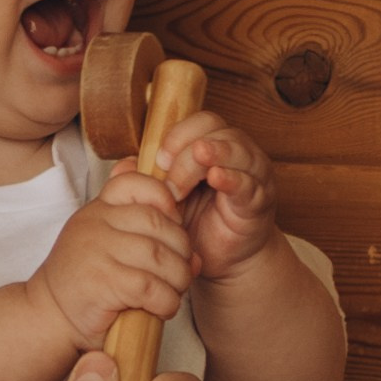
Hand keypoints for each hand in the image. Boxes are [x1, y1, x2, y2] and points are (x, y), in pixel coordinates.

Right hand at [30, 175, 192, 349]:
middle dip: (181, 250)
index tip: (172, 222)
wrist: (49, 315)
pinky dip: (166, 301)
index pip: (134, 183)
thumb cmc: (86, 283)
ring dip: (178, 279)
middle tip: (181, 271)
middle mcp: (94, 223)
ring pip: (159, 256)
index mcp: (98, 209)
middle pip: (158, 223)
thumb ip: (144, 239)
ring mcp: (96, 250)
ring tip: (174, 292)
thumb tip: (195, 255)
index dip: (163, 197)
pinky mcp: (102, 281)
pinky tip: (162, 307)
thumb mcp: (108, 247)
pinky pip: (150, 286)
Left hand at [149, 114, 280, 289]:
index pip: (202, 122)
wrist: (219, 259)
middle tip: (168, 172)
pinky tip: (216, 178)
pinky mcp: (259, 201)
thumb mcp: (163, 198)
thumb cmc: (193, 222)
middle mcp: (237, 154)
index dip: (179, 133)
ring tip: (190, 169)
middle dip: (189, 147)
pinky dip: (233, 178)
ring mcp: (252, 175)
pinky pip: (249, 183)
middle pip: (218, 130)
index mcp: (213, 146)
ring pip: (237, 150)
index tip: (159, 159)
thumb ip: (143, 181)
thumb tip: (121, 167)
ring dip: (211, 157)